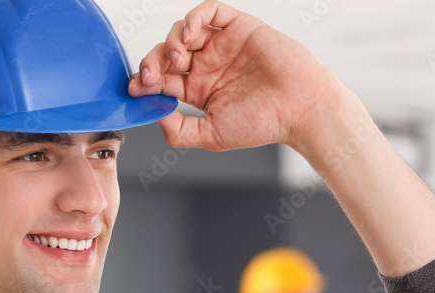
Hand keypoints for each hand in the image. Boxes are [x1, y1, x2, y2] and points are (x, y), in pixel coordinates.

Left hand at [128, 1, 344, 151]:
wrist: (299, 108)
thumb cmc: (264, 123)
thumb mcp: (212, 136)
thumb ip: (180, 130)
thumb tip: (154, 113)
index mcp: (199, 90)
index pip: (161, 79)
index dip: (144, 81)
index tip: (135, 89)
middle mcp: (207, 65)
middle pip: (165, 54)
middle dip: (151, 62)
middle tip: (149, 76)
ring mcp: (221, 45)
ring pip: (182, 31)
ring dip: (170, 42)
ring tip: (178, 59)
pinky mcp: (237, 27)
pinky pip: (208, 13)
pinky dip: (194, 19)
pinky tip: (190, 37)